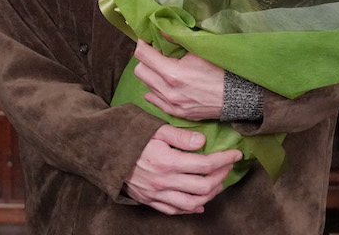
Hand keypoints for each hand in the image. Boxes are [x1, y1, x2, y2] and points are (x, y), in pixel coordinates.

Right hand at [124, 125, 241, 214]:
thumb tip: (202, 142)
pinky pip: (175, 211)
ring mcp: (156, 194)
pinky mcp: (149, 201)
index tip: (235, 154)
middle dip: (221, 176)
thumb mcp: (154, 128)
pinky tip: (199, 203)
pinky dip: (190, 209)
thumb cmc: (129, 136)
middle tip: (227, 166)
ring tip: (218, 184)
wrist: (103, 153)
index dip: (224, 160)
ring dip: (210, 195)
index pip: (205, 165)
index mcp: (166, 161)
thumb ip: (180, 136)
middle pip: (203, 186)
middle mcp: (163, 182)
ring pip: (192, 203)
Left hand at [133, 38, 225, 120]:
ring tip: (163, 67)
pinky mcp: (177, 113)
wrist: (237, 97)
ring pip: (146, 85)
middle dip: (145, 59)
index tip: (148, 39)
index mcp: (172, 73)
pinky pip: (155, 100)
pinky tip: (164, 83)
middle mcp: (168, 91)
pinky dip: (156, 90)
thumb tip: (159, 29)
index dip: (143, 43)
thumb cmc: (220, 70)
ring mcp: (172, 104)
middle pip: (140, 70)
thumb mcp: (200, 50)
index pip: (142, 55)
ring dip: (151, 74)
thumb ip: (176, 38)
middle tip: (155, 53)